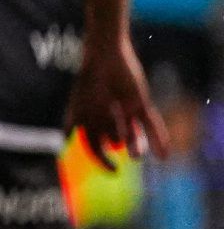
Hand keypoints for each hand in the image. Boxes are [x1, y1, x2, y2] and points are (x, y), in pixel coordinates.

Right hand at [68, 34, 164, 165]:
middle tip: (119, 144)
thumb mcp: (77, 106)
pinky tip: (165, 154)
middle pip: (115, 139)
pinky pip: (151, 124)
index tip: (114, 171)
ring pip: (134, 134)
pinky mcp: (142, 104)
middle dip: (118, 144)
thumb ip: (72, 125)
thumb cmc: (88, 81)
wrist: (105, 57)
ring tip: (137, 154)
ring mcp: (126, 112)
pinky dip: (159, 138)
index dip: (103, 161)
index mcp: (90, 120)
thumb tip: (63, 145)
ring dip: (138, 144)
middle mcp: (109, 118)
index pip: (95, 146)